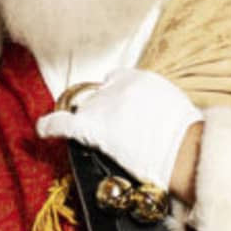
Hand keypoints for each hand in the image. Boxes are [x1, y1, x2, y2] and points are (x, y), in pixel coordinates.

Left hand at [37, 68, 202, 187]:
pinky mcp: (92, 126)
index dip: (113, 96)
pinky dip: (50, 125)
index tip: (115, 108)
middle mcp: (118, 86)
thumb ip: (154, 102)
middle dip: (103, 110)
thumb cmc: (189, 138)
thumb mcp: (175, 105)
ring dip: (90, 123)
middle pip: (99, 95)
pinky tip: (41, 129)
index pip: (116, 80)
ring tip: (98, 139)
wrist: (186, 153)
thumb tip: (148, 115)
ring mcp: (104, 105)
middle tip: (115, 132)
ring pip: (85, 110)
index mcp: (141, 78)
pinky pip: (62, 122)